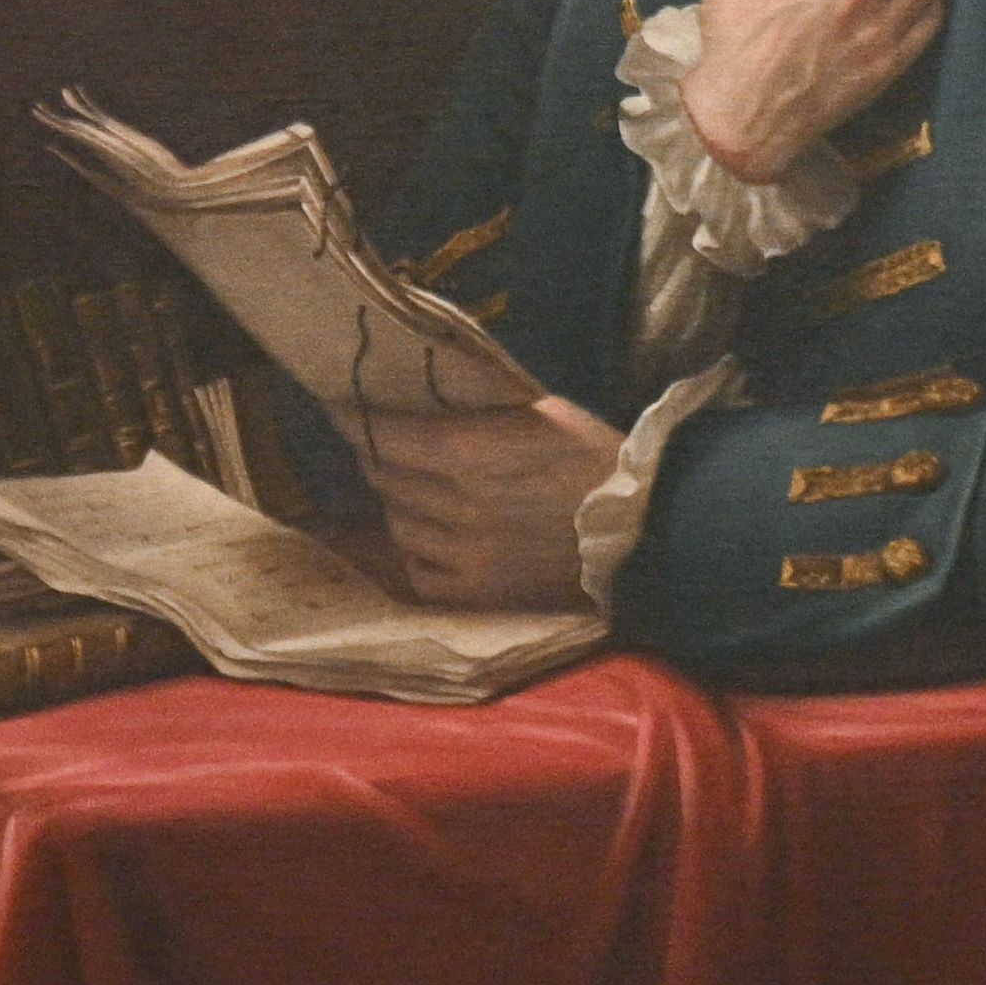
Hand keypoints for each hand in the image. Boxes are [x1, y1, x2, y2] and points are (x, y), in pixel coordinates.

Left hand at [351, 391, 629, 610]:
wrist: (644, 530)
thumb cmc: (597, 461)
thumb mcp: (540, 412)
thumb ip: (479, 408)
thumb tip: (427, 391)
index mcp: (471, 453)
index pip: (386, 435)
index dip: (356, 421)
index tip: (340, 409)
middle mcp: (458, 505)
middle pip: (386, 478)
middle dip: (374, 457)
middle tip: (371, 443)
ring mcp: (464, 554)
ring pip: (399, 524)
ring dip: (397, 503)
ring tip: (407, 490)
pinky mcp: (477, 593)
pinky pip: (420, 571)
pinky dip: (418, 552)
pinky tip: (432, 537)